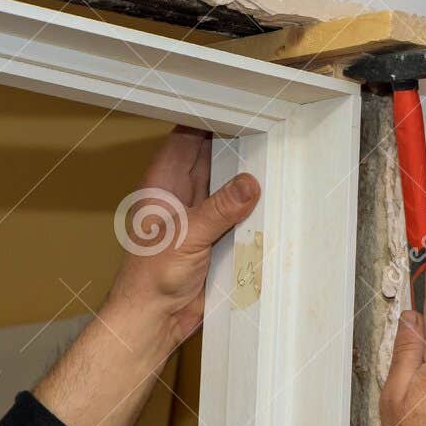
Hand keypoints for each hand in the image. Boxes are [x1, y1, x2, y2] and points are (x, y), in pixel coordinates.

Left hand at [102, 126, 260, 351]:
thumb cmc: (149, 280)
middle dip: (236, 141)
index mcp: (162, 184)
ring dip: (246, 174)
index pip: (185, 137)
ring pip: (227, 181)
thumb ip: (219, 209)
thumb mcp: (187, 238)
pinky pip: (237, 210)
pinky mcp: (214, 235)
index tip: (237, 105)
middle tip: (267, 124)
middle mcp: (181, 194)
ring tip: (276, 151)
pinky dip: (252, 204)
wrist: (154, 320)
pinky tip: (272, 193)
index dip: (207, 118)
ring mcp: (199, 213)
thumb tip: (249, 183)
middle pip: (211, 154)